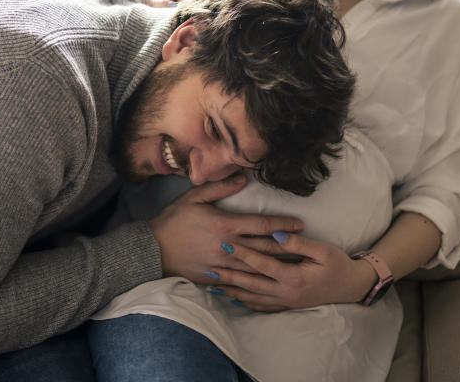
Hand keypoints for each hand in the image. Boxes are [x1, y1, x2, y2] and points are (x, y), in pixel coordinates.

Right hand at [149, 174, 304, 283]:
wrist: (152, 249)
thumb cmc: (173, 220)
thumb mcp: (194, 197)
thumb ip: (220, 188)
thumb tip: (243, 178)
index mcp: (225, 224)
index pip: (262, 225)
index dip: (283, 225)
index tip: (300, 224)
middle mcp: (227, 246)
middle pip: (265, 247)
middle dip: (288, 246)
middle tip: (306, 245)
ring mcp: (222, 264)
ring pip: (256, 266)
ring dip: (277, 265)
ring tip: (295, 265)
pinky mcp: (215, 277)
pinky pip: (240, 281)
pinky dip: (256, 280)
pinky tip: (269, 281)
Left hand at [203, 232, 377, 310]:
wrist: (350, 287)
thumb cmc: (337, 265)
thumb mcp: (322, 250)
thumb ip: (298, 243)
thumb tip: (276, 234)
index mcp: (294, 277)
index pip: (262, 264)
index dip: (243, 253)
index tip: (226, 242)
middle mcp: (286, 292)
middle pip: (251, 283)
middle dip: (230, 274)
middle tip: (209, 266)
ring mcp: (285, 301)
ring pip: (253, 297)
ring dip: (232, 290)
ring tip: (214, 283)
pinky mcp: (286, 305)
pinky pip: (261, 306)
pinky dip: (245, 302)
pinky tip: (233, 297)